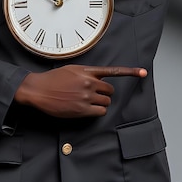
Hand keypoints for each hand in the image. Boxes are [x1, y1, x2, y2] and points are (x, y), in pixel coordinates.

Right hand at [14, 65, 147, 117]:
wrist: (39, 90)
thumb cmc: (53, 79)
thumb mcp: (72, 69)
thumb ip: (86, 73)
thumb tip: (97, 79)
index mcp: (87, 70)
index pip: (113, 71)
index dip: (131, 72)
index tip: (143, 72)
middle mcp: (89, 82)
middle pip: (110, 90)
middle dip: (104, 93)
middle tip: (93, 95)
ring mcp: (86, 96)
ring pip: (106, 102)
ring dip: (100, 103)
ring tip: (87, 102)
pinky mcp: (82, 109)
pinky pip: (100, 112)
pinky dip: (97, 111)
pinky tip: (87, 109)